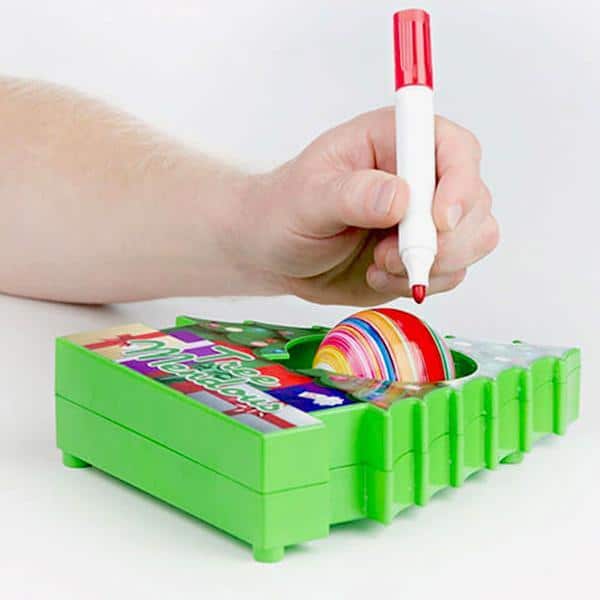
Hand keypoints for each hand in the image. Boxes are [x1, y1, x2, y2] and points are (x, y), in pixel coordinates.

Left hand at [238, 107, 498, 304]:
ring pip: (474, 239)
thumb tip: (400, 197)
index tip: (439, 221)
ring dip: (433, 264)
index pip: (454, 148)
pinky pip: (451, 272)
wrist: (275, 253)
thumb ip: (351, 195)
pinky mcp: (422, 254)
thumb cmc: (284, 212)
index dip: (460, 183)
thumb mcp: (307, 199)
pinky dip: (419, 282)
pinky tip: (378, 276)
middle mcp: (420, 177)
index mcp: (394, 141)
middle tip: (389, 254)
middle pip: (475, 200)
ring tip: (378, 266)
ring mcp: (425, 218)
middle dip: (444, 239)